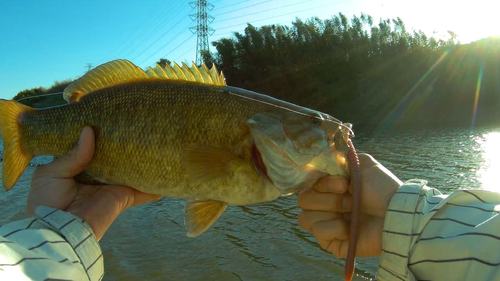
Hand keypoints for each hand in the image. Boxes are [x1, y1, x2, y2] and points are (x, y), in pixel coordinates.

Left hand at [27, 126, 160, 240]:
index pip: (92, 148)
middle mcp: (98, 175)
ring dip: (142, 160)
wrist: (59, 231)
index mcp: (78, 168)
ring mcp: (113, 186)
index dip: (99, 135)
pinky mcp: (124, 196)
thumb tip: (88, 130)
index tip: (109, 117)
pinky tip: (168, 175)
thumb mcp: (51, 173)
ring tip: (156, 142)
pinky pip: (143, 189)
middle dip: (124, 144)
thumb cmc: (48, 202)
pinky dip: (155, 185)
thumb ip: (72, 154)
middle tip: (137, 125)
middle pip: (115, 157)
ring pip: (131, 169)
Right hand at [298, 153, 401, 257]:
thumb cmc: (381, 188)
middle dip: (327, 199)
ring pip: (306, 219)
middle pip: (304, 201)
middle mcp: (326, 207)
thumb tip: (322, 156)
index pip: (308, 185)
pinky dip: (334, 229)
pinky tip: (349, 229)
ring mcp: (328, 226)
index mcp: (330, 189)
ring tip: (351, 213)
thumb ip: (340, 157)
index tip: (343, 183)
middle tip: (349, 200)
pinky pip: (319, 233)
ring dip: (330, 213)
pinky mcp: (332, 243)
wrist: (396, 213)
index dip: (322, 184)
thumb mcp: (362, 163)